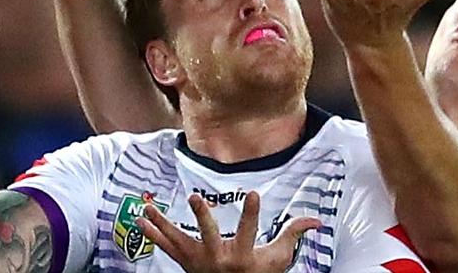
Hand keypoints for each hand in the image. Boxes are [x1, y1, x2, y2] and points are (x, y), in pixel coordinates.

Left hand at [137, 192, 320, 272]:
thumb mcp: (278, 259)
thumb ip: (293, 235)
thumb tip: (316, 220)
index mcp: (243, 257)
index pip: (249, 231)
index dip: (251, 213)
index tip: (254, 194)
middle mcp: (218, 260)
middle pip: (209, 236)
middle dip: (202, 217)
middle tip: (195, 198)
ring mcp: (199, 263)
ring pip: (178, 241)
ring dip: (162, 223)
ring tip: (148, 206)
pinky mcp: (186, 263)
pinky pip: (167, 248)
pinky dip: (153, 234)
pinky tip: (141, 220)